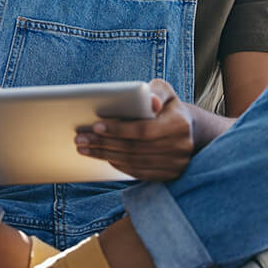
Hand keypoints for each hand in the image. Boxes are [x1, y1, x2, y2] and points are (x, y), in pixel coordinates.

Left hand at [74, 79, 194, 180]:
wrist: (188, 129)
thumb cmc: (168, 105)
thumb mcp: (164, 91)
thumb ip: (155, 91)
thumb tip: (151, 101)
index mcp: (180, 124)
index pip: (143, 130)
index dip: (118, 129)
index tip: (95, 126)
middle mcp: (180, 147)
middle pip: (134, 148)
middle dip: (104, 143)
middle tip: (80, 139)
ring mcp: (176, 165)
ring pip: (133, 162)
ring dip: (105, 155)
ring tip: (84, 148)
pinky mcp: (169, 176)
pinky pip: (138, 172)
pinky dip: (117, 164)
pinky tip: (103, 156)